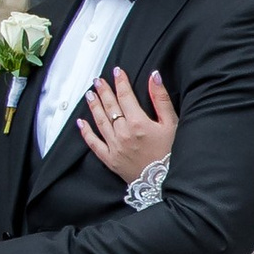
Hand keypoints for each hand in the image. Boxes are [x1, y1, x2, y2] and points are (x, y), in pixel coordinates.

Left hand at [80, 63, 179, 184]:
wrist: (164, 181)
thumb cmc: (170, 154)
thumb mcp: (171, 124)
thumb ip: (161, 99)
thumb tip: (154, 77)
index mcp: (138, 122)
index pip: (125, 96)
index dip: (121, 82)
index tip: (117, 72)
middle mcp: (123, 133)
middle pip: (110, 106)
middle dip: (104, 91)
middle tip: (98, 81)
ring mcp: (115, 146)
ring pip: (100, 121)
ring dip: (94, 106)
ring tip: (89, 94)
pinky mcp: (110, 159)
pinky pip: (94, 143)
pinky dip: (87, 132)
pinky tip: (82, 122)